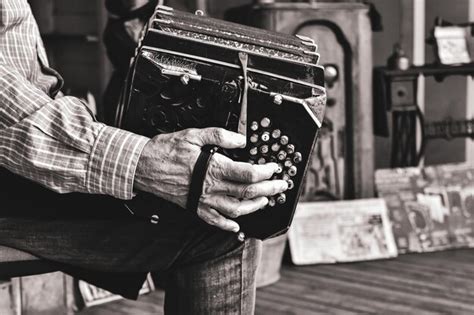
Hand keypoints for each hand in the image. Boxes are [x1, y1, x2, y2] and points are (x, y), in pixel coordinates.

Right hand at [134, 127, 287, 231]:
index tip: (274, 168)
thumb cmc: (165, 151)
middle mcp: (210, 187)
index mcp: (212, 168)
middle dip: (268, 189)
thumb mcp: (193, 135)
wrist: (142, 166)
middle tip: (280, 186)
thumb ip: (219, 136)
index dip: (265, 172)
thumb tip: (240, 139)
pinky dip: (227, 226)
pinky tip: (237, 226)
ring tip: (265, 201)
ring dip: (254, 207)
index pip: (247, 173)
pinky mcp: (194, 208)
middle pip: (247, 192)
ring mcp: (202, 200)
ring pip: (235, 209)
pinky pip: (214, 221)